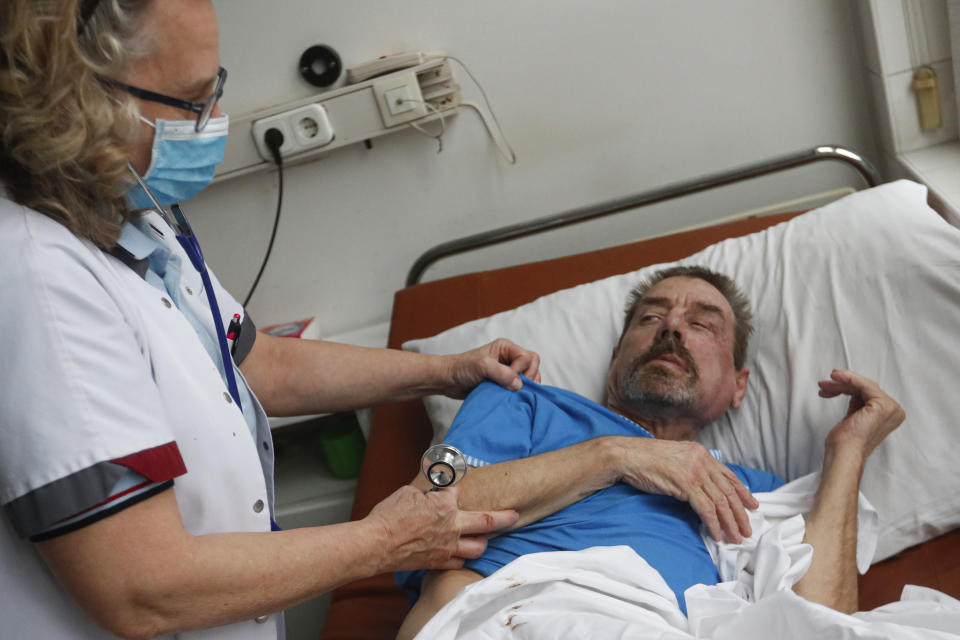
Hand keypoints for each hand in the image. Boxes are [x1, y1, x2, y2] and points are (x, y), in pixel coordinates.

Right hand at [366, 485, 517, 572]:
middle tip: (514, 515)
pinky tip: (464, 555)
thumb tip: (432, 493)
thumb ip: (426, 492)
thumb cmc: (388, 516)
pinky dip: (463, 558)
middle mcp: (452, 526)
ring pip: (479, 547)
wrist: (375, 544)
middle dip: (505, 517)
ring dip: (483, 542)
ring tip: (485, 538)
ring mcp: (447, 547)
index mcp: (445, 504)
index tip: (459, 482)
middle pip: (488, 522)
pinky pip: (459, 563)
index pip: (460, 490)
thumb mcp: (408, 492)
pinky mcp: (438, 563)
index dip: (458, 485)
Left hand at [443, 338, 540, 398]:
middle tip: (517, 389)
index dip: (520, 370)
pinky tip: (514, 398)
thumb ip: (502, 373)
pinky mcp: (505, 384)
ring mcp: (508, 371)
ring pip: (530, 377)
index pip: (527, 358)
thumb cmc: (462, 368)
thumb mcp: (481, 366)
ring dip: (526, 387)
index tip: (507, 379)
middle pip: (533, 365)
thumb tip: (519, 384)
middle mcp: (510, 357)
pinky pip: (521, 388)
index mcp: (506, 347)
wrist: (448, 380)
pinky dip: (521, 393)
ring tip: (516, 394)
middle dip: (529, 377)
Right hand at [613, 438, 757, 542]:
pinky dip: (713, 523)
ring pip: (720, 501)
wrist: (627, 455)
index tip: (753, 506)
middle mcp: (702, 460)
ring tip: (735, 538)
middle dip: (740, 514)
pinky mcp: (685, 483)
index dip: (744, 492)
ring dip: (730, 523)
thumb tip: (704, 489)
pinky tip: (716, 534)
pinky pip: (706, 508)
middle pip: (729, 491)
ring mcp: (694, 471)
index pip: (729, 475)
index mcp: (701, 453)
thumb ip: (692, 469)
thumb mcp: (675, 459)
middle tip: (747, 530)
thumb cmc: (646, 460)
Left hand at [818, 369, 904, 458]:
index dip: (848, 387)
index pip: (869, 393)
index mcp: (891, 415)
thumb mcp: (855, 416)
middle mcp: (895, 411)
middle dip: (842, 385)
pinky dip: (848, 379)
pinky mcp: (882, 405)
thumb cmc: (846, 441)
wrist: (845, 453)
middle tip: (825, 383)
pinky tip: (835, 379)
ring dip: (841, 382)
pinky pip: (863, 385)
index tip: (830, 386)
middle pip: (865, 388)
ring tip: (824, 384)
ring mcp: (890, 408)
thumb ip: (858, 402)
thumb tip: (850, 387)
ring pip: (863, 385)